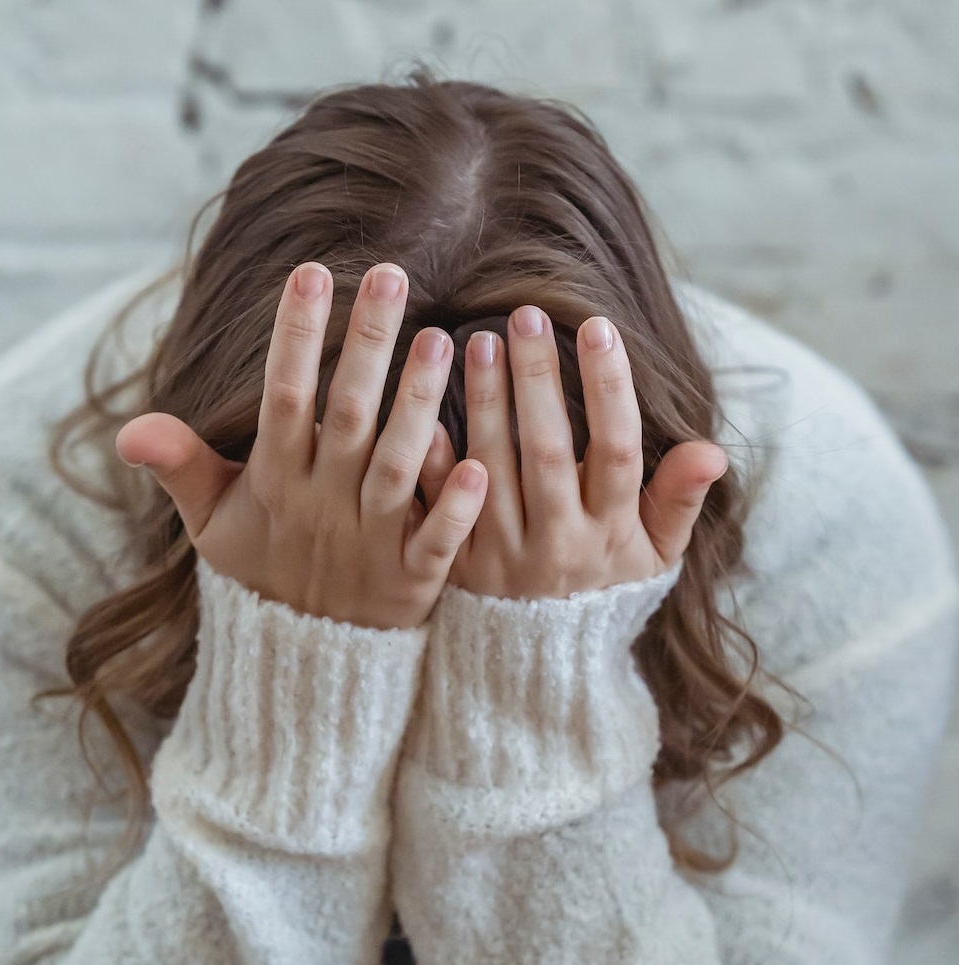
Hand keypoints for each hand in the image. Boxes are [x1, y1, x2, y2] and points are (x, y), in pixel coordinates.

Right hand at [114, 262, 489, 629]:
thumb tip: (125, 429)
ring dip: (416, 407)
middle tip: (392, 273)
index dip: (294, 339)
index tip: (310, 273)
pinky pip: (434, 542)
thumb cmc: (261, 569)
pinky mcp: (411, 580)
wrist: (302, 660)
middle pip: (347, 416)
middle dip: (367, 345)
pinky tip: (475, 463)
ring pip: (396, 466)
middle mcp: (324, 504)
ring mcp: (370, 542)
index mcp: (276, 481)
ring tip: (438, 341)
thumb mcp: (211, 522)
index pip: (282, 398)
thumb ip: (180, 467)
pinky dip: (451, 509)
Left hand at [417, 306, 727, 600]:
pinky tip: (422, 409)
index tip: (598, 326)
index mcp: (610, 532)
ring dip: (485, 403)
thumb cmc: (604, 586)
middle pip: (547, 450)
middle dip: (537, 380)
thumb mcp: (654, 554)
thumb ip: (678, 500)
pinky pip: (440, 507)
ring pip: (491, 468)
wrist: (540, 661)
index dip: (610, 388)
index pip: (617, 450)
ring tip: (480, 341)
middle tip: (524, 315)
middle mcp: (556, 543)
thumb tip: (712, 451)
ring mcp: (503, 555)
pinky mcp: (457, 564)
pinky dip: (432, 462)